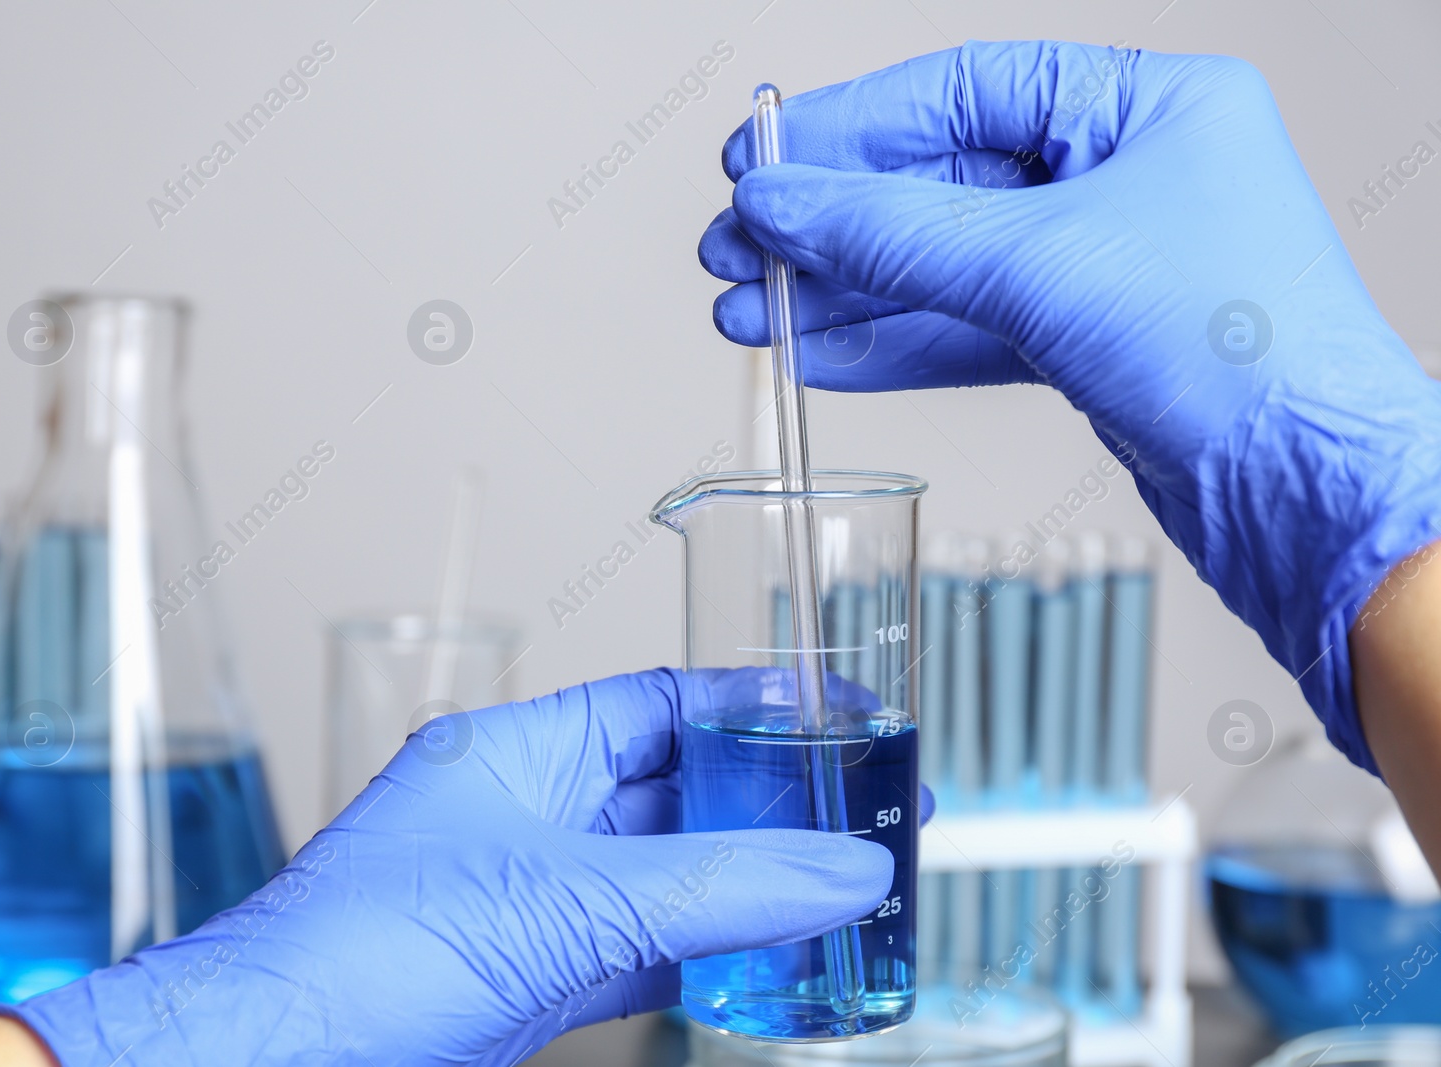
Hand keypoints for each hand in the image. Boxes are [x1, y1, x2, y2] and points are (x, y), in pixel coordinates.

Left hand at [0, 669, 918, 1065]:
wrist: (276, 1060)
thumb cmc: (355, 951)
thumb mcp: (564, 903)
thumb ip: (714, 890)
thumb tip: (840, 870)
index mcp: (524, 754)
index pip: (662, 704)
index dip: (753, 705)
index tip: (839, 714)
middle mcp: (531, 815)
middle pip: (679, 793)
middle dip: (769, 807)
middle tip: (862, 817)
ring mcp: (534, 897)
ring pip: (669, 880)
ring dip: (747, 892)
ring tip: (840, 892)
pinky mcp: (534, 974)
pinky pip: (645, 951)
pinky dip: (706, 959)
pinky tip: (765, 967)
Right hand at [699, 41, 1440, 773]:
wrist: (1309, 498)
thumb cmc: (1241, 355)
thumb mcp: (1041, 267)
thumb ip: (894, 233)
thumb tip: (782, 204)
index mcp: (1146, 108)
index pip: (962, 93)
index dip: (849, 127)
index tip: (762, 157)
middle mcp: (1126, 176)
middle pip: (939, 183)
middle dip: (831, 224)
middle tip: (739, 248)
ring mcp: (1105, 265)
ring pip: (942, 266)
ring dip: (843, 293)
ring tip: (752, 311)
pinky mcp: (1087, 345)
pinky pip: (966, 328)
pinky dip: (890, 344)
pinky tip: (819, 352)